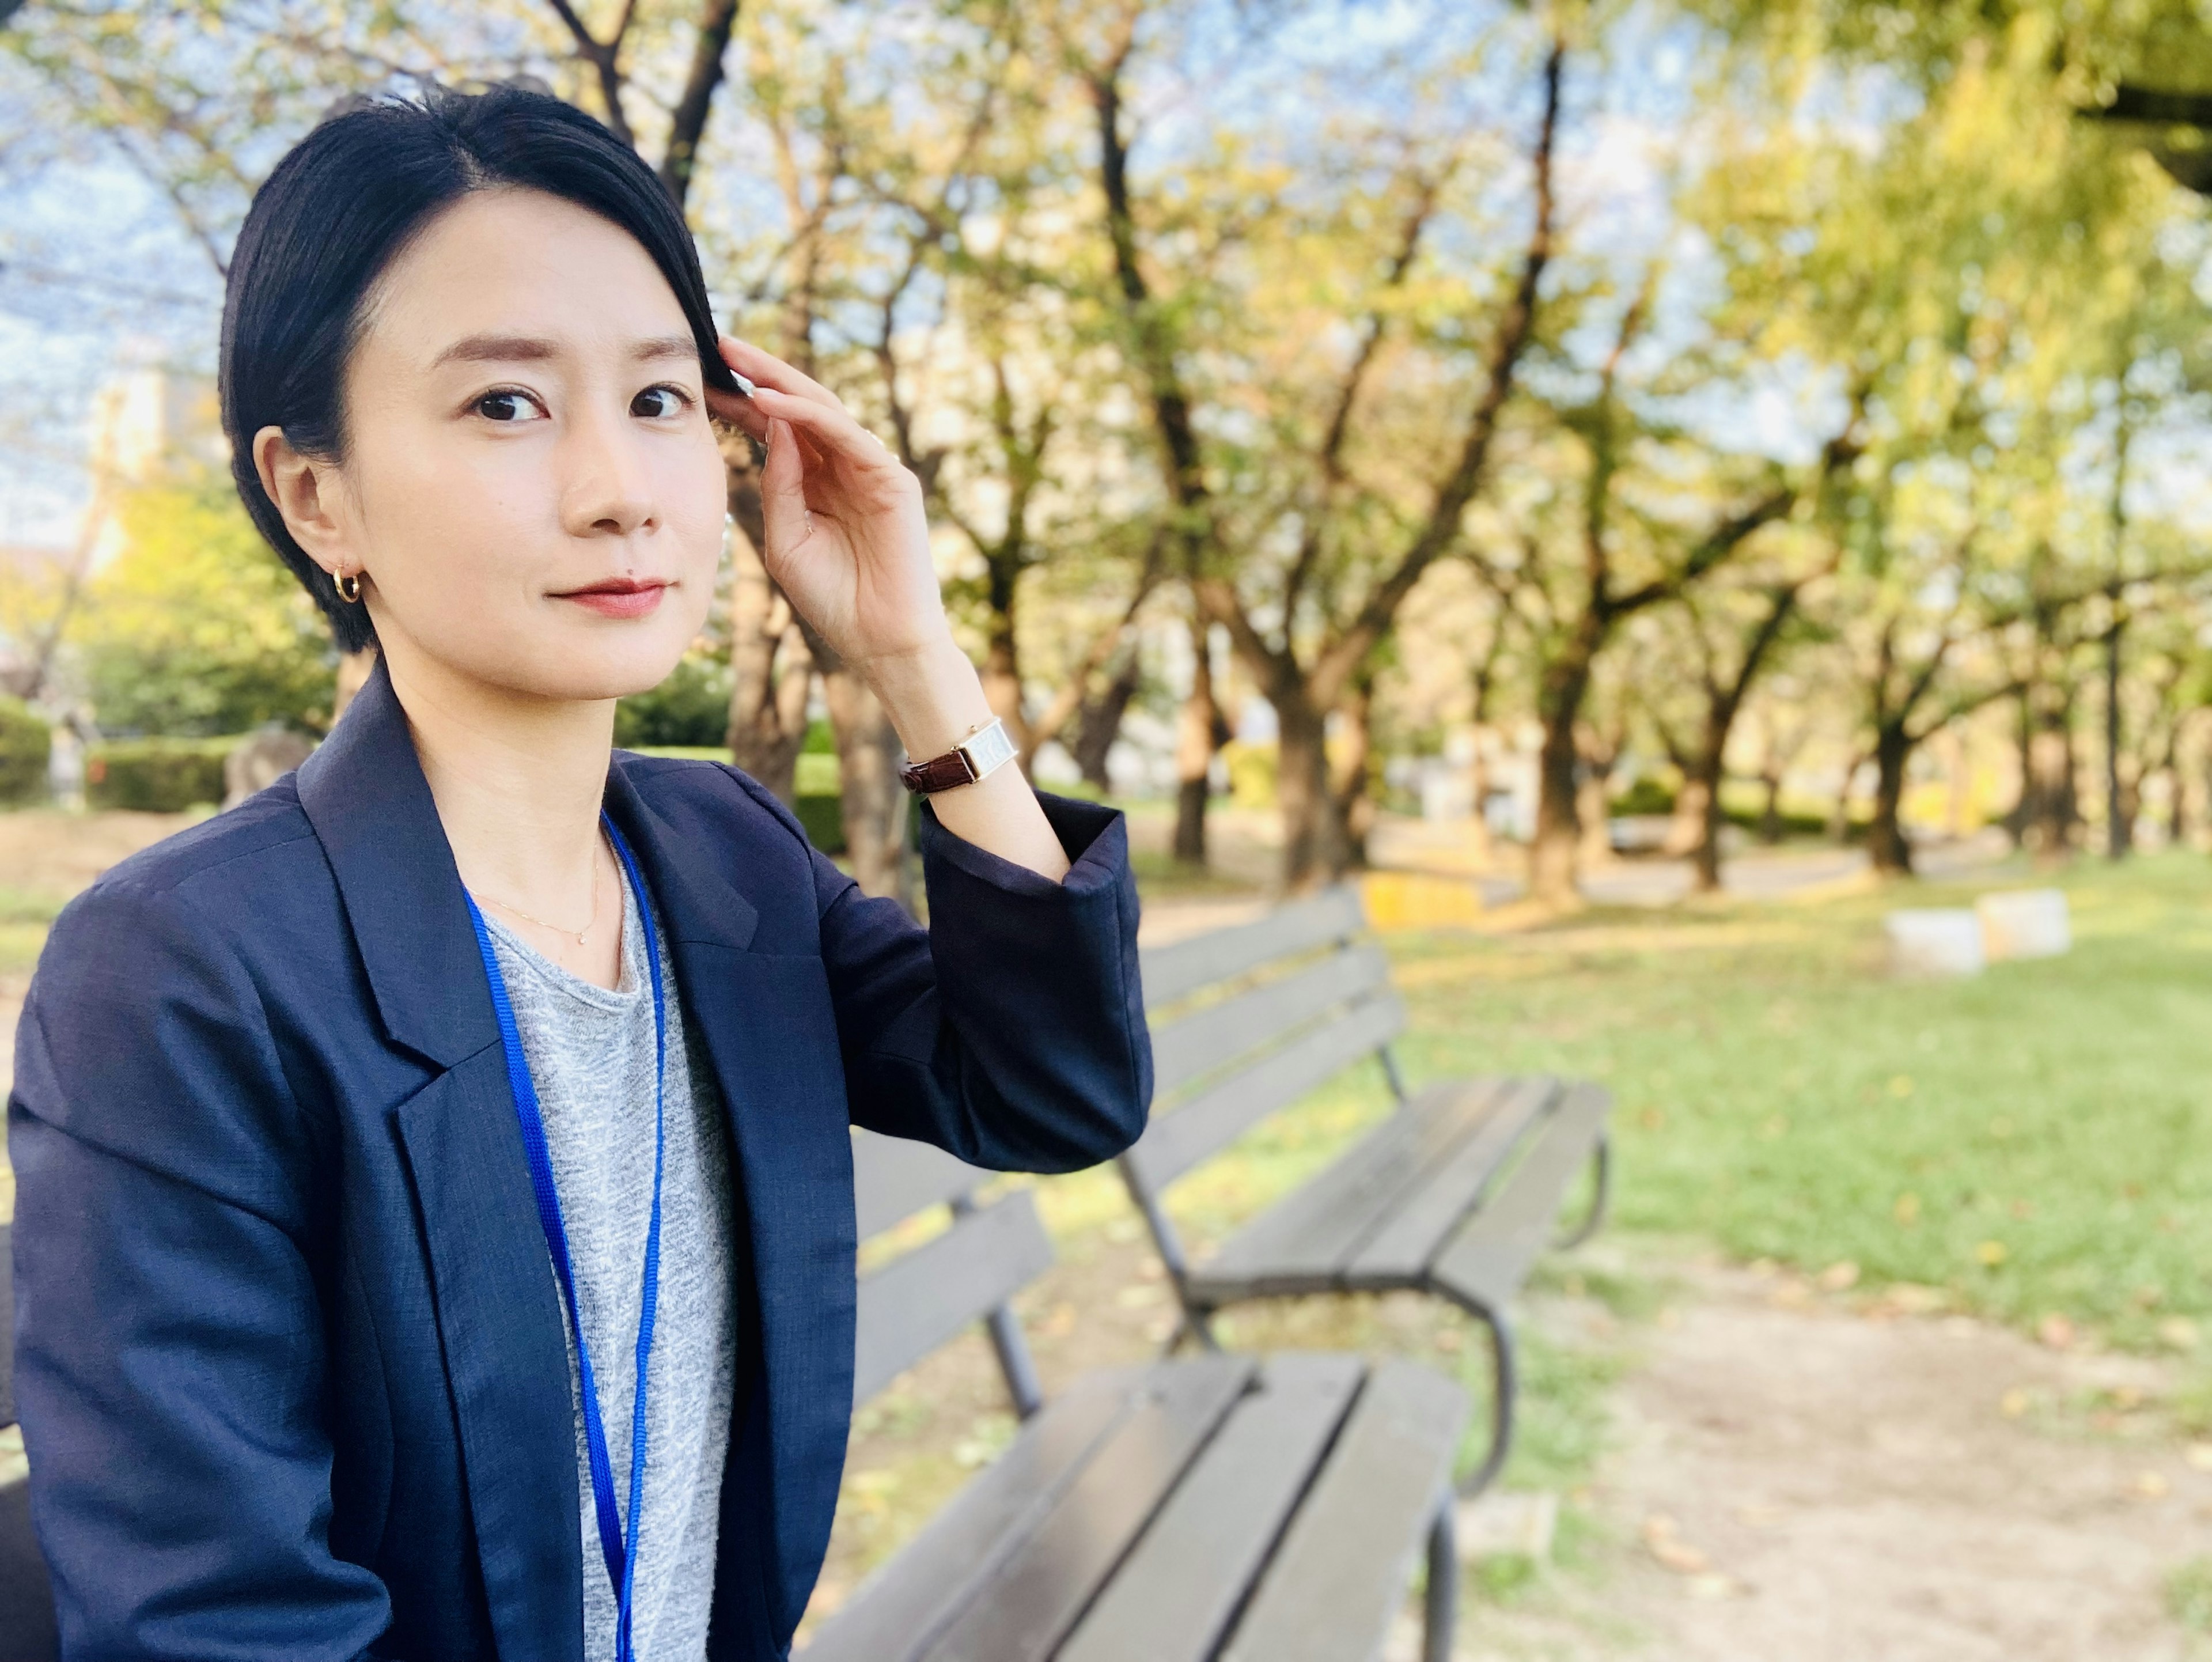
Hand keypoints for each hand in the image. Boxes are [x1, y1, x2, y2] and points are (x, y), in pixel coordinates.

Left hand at [704, 336, 949, 675]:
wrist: (879, 641)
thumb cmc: (833, 599)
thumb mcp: (785, 539)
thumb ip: (778, 486)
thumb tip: (774, 428)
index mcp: (816, 482)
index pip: (777, 428)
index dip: (741, 402)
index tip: (700, 380)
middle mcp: (844, 467)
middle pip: (798, 406)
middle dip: (759, 373)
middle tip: (719, 343)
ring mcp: (870, 470)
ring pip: (823, 409)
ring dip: (780, 380)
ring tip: (739, 360)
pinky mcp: (892, 480)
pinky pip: (846, 434)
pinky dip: (807, 415)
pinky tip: (771, 401)